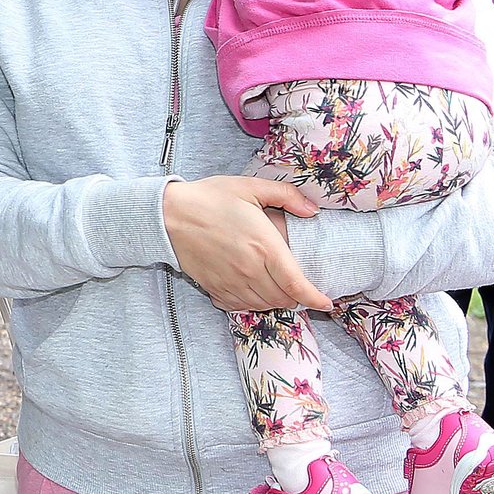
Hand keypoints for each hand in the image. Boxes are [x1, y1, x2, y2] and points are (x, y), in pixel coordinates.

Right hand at [162, 177, 331, 313]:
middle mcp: (250, 270)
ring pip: (263, 305)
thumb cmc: (208, 198)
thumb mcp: (250, 187)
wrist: (167, 215)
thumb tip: (312, 210)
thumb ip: (286, 195)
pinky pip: (240, 306)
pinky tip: (254, 292)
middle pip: (283, 299)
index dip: (315, 298)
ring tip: (281, 291)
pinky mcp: (214, 287)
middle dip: (298, 298)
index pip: (297, 284)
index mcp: (264, 247)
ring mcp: (231, 282)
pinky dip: (253, 304)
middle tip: (303, 289)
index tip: (326, 302)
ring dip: (276, 301)